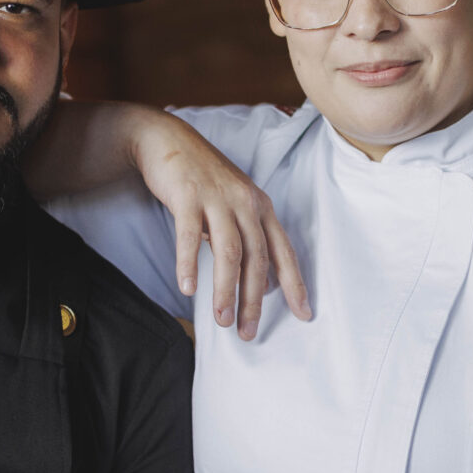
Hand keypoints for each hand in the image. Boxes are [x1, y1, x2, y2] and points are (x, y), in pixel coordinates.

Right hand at [125, 111, 310, 339]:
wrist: (168, 140)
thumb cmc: (203, 179)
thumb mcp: (233, 205)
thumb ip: (246, 238)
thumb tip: (260, 282)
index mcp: (260, 207)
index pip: (283, 252)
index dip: (295, 284)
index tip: (304, 314)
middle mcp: (245, 202)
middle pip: (257, 259)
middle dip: (253, 300)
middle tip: (246, 332)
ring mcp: (217, 198)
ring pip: (228, 252)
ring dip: (225, 290)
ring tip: (221, 320)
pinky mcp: (188, 195)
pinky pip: (189, 235)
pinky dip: (189, 264)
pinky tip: (188, 288)